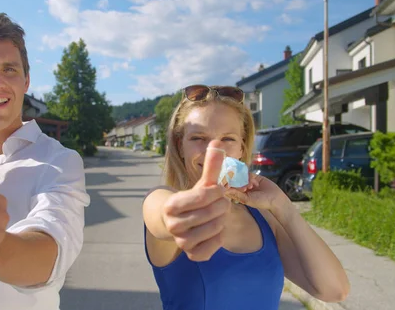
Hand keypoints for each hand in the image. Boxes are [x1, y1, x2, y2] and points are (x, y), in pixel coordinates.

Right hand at [162, 140, 231, 261]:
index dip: (216, 191)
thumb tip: (217, 141)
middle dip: (222, 205)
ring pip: (215, 229)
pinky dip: (219, 238)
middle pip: (212, 213)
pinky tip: (216, 230)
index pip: (202, 196)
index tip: (219, 189)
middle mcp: (173, 225)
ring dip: (222, 220)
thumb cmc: (193, 199)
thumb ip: (211, 165)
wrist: (177, 222)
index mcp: (172, 205)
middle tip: (222, 203)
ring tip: (218, 215)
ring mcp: (181, 241)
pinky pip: (213, 247)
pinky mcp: (191, 254)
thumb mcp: (202, 182)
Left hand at [225, 173, 289, 212]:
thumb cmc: (261, 201)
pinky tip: (255, 183)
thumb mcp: (247, 199)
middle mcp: (241, 187)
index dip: (229, 185)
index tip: (230, 184)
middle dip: (239, 183)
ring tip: (252, 186)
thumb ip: (237, 194)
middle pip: (234, 181)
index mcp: (238, 194)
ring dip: (246, 180)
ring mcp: (247, 181)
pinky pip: (248, 173)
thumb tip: (225, 191)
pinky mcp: (253, 176)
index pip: (230, 187)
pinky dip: (250, 177)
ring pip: (241, 176)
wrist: (275, 198)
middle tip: (246, 188)